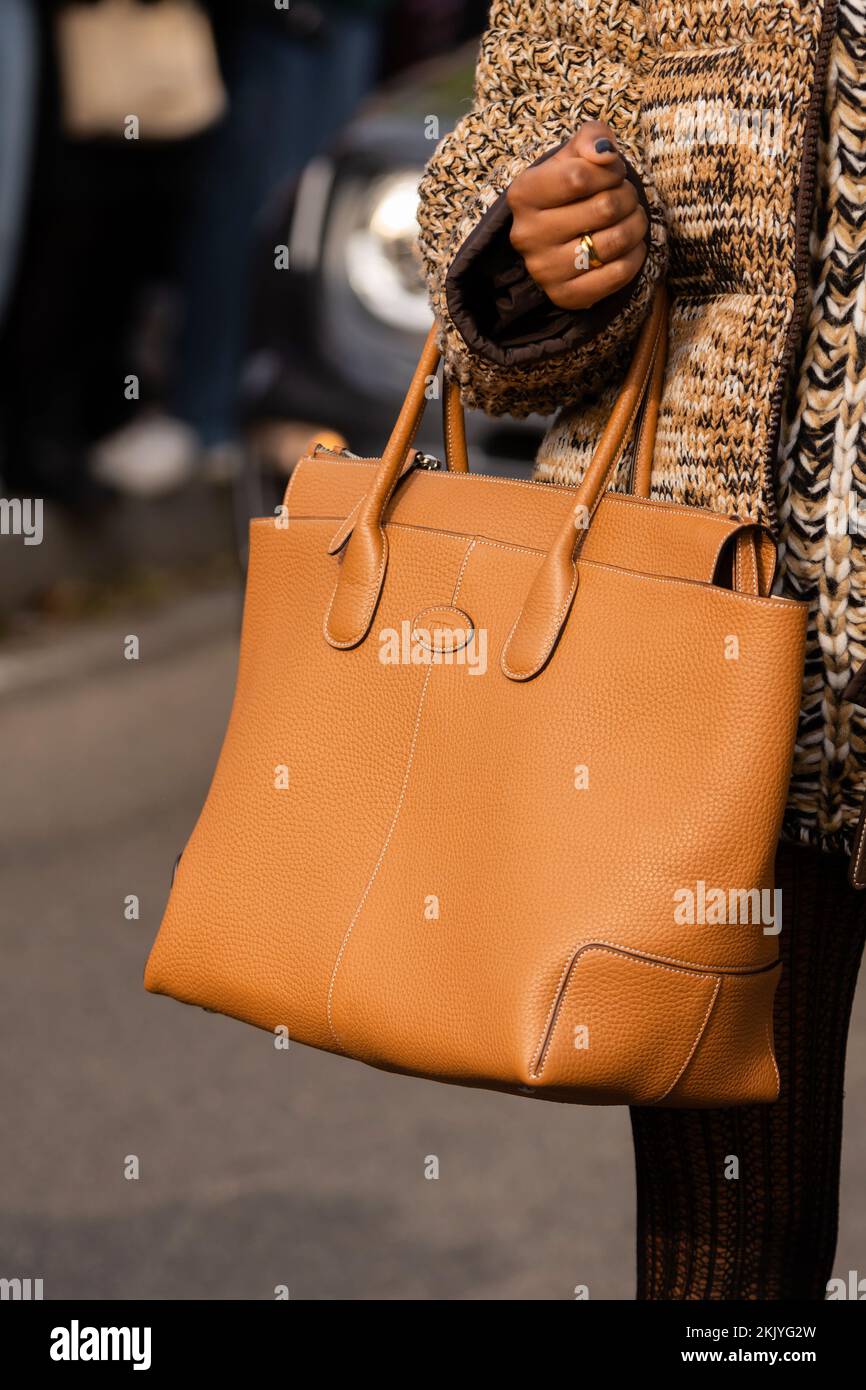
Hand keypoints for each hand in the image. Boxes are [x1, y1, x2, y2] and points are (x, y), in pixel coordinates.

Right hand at [506, 120, 648, 309]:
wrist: (556, 238)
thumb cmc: (570, 190)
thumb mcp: (574, 155)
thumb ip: (591, 139)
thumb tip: (605, 154)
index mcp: (524, 194)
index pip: (579, 177)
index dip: (610, 171)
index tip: (613, 172)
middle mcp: (527, 235)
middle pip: (604, 207)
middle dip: (627, 196)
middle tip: (625, 197)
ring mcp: (544, 270)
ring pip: (615, 241)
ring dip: (637, 224)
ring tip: (632, 218)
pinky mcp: (565, 296)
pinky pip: (618, 274)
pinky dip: (635, 255)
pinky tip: (631, 245)